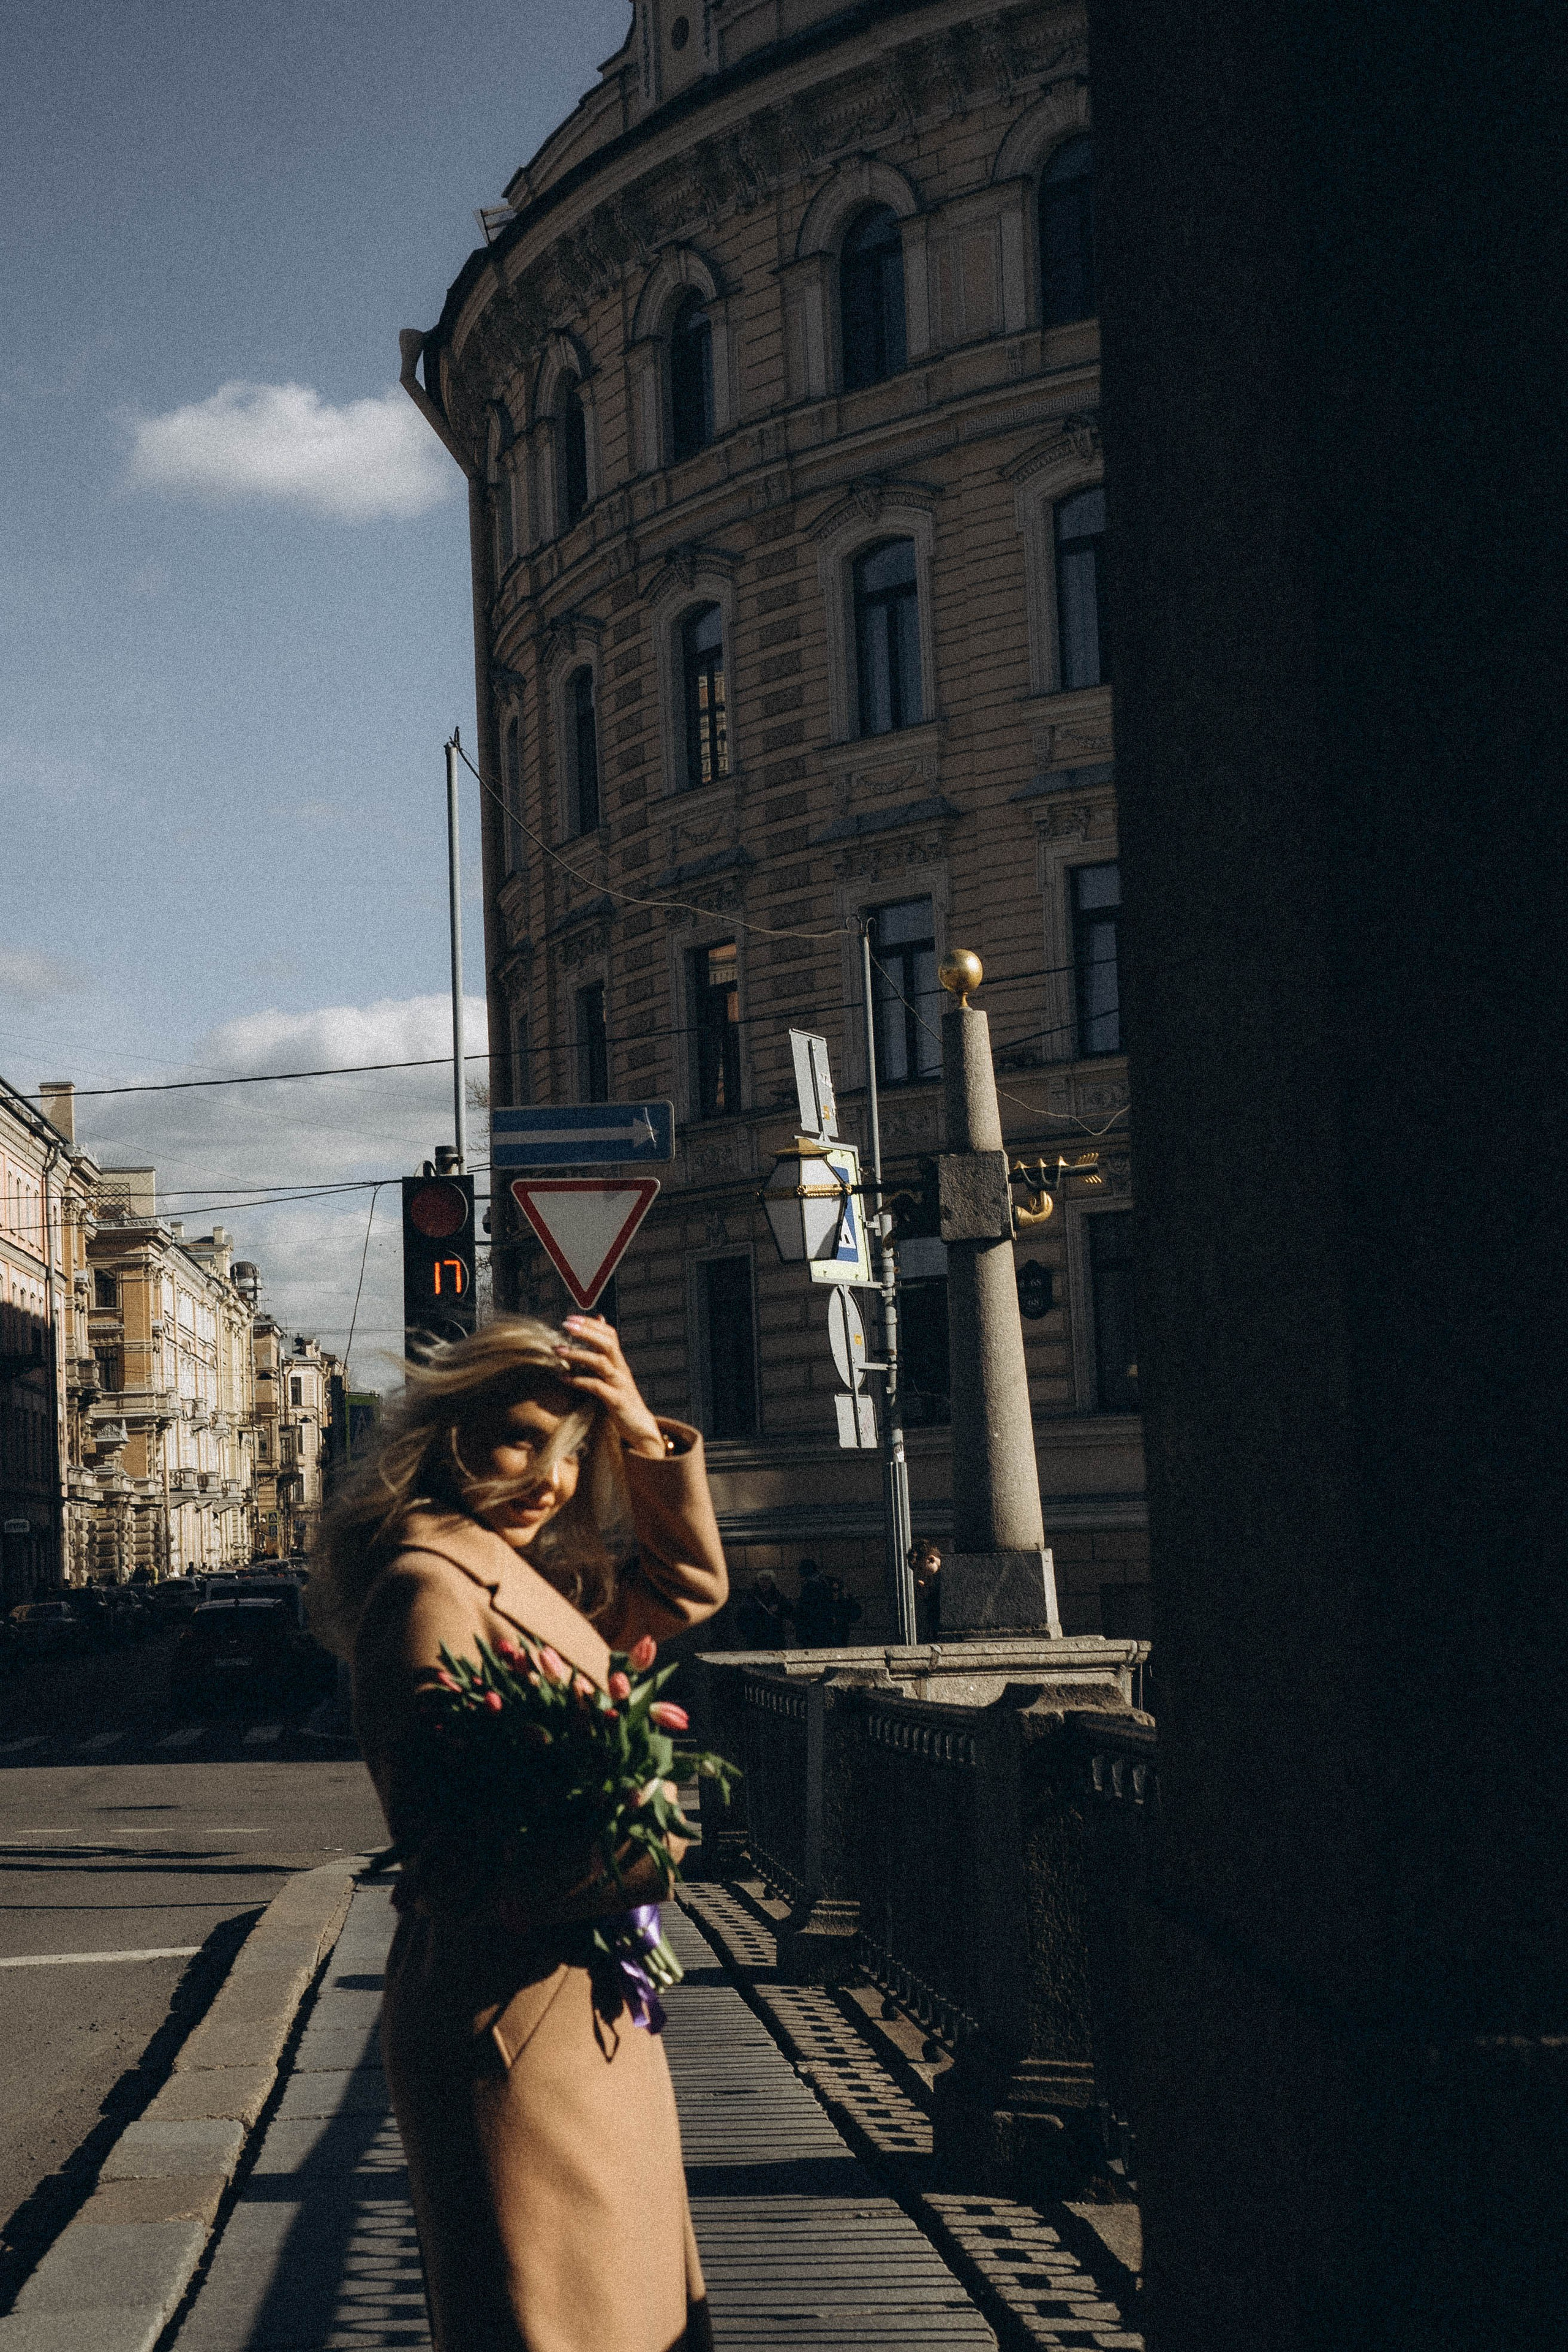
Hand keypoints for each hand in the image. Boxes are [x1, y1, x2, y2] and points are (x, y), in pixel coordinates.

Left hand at [555, 1316, 665, 1458]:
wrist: (641, 1428)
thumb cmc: (622, 1401)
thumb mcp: (613, 1376)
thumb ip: (604, 1358)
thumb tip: (596, 1341)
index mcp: (619, 1362)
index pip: (609, 1334)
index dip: (591, 1324)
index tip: (570, 1318)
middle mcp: (621, 1369)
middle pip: (607, 1342)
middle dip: (586, 1331)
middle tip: (565, 1325)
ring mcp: (620, 1384)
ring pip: (601, 1362)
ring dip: (578, 1354)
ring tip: (558, 1351)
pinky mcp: (616, 1401)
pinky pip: (597, 1387)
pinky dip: (579, 1381)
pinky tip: (564, 1378)